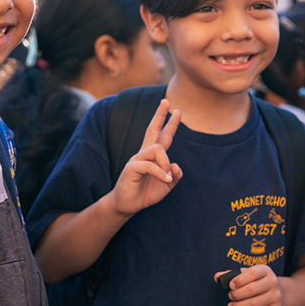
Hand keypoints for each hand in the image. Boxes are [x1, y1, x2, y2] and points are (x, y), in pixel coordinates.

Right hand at [108, 99, 182, 216]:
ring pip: (157, 149)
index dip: (170, 124)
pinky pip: (150, 165)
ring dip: (166, 163)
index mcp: (153, 156)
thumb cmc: (145, 193)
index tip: (177, 111)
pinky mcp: (132, 167)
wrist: (127, 205)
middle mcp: (144, 153)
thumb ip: (174, 175)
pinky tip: (165, 180)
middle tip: (166, 101)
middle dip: (160, 115)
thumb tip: (176, 166)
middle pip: (152, 129)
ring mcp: (137, 159)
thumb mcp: (166, 185)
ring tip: (167, 177)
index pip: (162, 136)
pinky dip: (160, 173)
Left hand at [215, 265, 284, 305]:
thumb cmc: (257, 282)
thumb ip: (232, 275)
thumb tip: (217, 277)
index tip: (230, 285)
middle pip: (252, 289)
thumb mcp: (247, 275)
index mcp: (265, 270)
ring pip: (255, 303)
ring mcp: (276, 297)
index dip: (239, 279)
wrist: (280, 294)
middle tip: (230, 297)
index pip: (252, 272)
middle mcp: (273, 282)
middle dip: (237, 294)